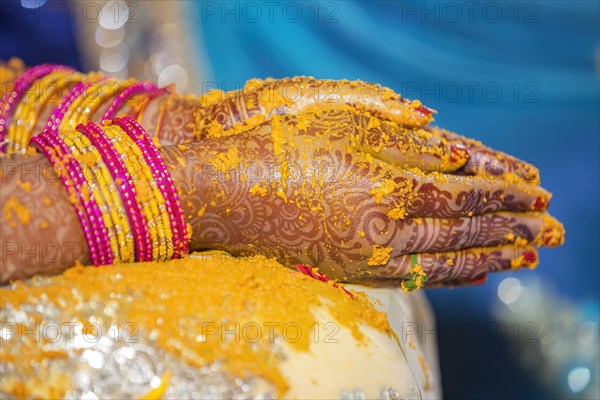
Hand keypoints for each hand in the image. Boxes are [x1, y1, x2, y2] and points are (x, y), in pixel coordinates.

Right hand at [164, 107, 563, 287]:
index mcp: (379, 189)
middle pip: (460, 230)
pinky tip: (470, 273)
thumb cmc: (273, 153)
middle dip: (511, 228)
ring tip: (525, 258)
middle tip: (552, 232)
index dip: (501, 193)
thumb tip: (457, 152)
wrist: (221, 197)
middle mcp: (379, 230)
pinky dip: (448, 275)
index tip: (537, 194)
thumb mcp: (338, 134)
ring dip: (488, 257)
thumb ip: (400, 144)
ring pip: (442, 260)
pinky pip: (412, 279)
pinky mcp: (350, 269)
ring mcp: (364, 256)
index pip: (459, 194)